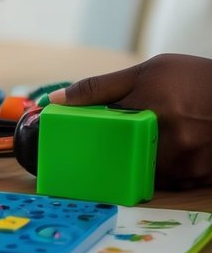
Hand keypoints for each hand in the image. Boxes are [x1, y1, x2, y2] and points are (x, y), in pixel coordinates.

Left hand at [49, 54, 211, 189]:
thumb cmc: (196, 79)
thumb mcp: (149, 72)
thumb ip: (100, 87)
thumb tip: (55, 99)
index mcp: (152, 107)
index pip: (98, 128)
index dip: (78, 132)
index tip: (58, 134)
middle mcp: (169, 139)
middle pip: (116, 155)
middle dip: (111, 148)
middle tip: (118, 134)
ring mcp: (186, 162)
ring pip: (140, 171)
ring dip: (136, 159)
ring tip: (152, 136)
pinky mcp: (199, 178)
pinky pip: (165, 181)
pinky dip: (159, 168)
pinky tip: (168, 148)